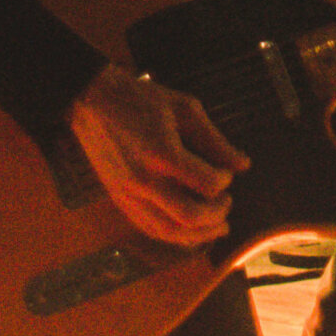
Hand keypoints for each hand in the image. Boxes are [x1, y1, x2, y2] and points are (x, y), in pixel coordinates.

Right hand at [68, 64, 247, 247]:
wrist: (93, 101)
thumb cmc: (140, 99)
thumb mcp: (184, 108)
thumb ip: (214, 139)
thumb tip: (243, 165)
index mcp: (162, 153)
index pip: (206, 183)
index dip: (224, 181)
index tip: (227, 173)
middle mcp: (144, 180)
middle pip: (190, 216)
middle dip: (217, 214)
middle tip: (228, 202)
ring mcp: (128, 194)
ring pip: (169, 231)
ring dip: (199, 234)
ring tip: (218, 226)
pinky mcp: (118, 199)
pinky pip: (149, 228)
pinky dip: (173, 235)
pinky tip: (188, 230)